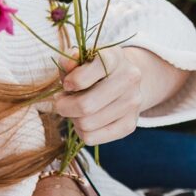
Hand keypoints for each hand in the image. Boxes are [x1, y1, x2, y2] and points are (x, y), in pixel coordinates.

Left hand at [55, 45, 189, 145]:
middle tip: (62, 102)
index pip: (83, 77)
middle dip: (65, 107)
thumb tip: (68, 65)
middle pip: (84, 106)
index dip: (69, 84)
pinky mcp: (130, 124)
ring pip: (87, 124)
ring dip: (73, 120)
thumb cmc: (93, 71)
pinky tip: (84, 121)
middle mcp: (129, 78)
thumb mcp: (81, 60)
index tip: (67, 84)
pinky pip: (92, 138)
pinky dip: (81, 132)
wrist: (124, 82)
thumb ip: (69, 60)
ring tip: (75, 110)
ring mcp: (133, 103)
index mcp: (114, 57)